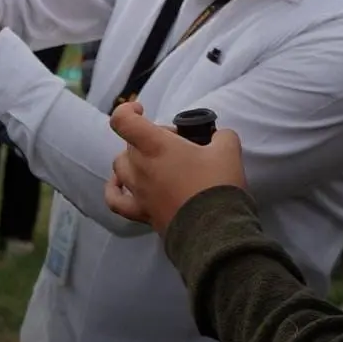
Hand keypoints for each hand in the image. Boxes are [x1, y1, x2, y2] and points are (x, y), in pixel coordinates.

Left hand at [105, 102, 245, 234]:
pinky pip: (116, 200)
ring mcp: (138, 192)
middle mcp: (140, 167)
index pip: (122, 120)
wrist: (216, 231)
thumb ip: (221, 136)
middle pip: (130, 143)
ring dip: (135, 158)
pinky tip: (120, 184)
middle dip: (151, 138)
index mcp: (155, 146)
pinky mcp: (142, 213)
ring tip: (157, 163)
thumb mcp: (228, 150)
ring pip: (121, 166)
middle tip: (177, 146)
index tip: (142, 110)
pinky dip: (114, 189)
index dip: (128, 110)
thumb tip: (219, 136)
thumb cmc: (218, 186)